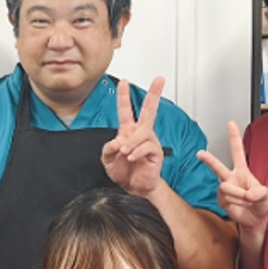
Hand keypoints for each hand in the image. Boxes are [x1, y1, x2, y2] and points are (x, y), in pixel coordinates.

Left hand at [102, 77, 166, 197]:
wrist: (133, 188)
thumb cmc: (123, 172)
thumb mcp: (107, 159)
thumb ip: (108, 148)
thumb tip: (118, 141)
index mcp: (128, 132)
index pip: (125, 110)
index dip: (123, 96)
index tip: (124, 81)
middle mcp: (141, 134)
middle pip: (149, 110)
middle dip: (154, 94)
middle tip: (159, 80)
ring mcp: (150, 142)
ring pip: (142, 132)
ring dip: (131, 143)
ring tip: (125, 153)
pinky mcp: (155, 152)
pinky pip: (147, 146)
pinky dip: (136, 152)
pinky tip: (131, 157)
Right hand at [197, 121, 267, 233]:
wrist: (255, 220)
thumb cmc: (261, 205)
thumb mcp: (266, 195)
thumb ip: (260, 192)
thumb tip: (249, 194)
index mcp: (242, 171)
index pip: (237, 151)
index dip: (233, 137)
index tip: (230, 124)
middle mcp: (231, 178)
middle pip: (218, 166)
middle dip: (208, 160)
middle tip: (200, 153)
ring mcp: (225, 189)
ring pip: (226, 187)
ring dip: (239, 195)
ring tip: (246, 201)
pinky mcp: (221, 200)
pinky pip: (226, 198)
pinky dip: (236, 202)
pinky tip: (240, 205)